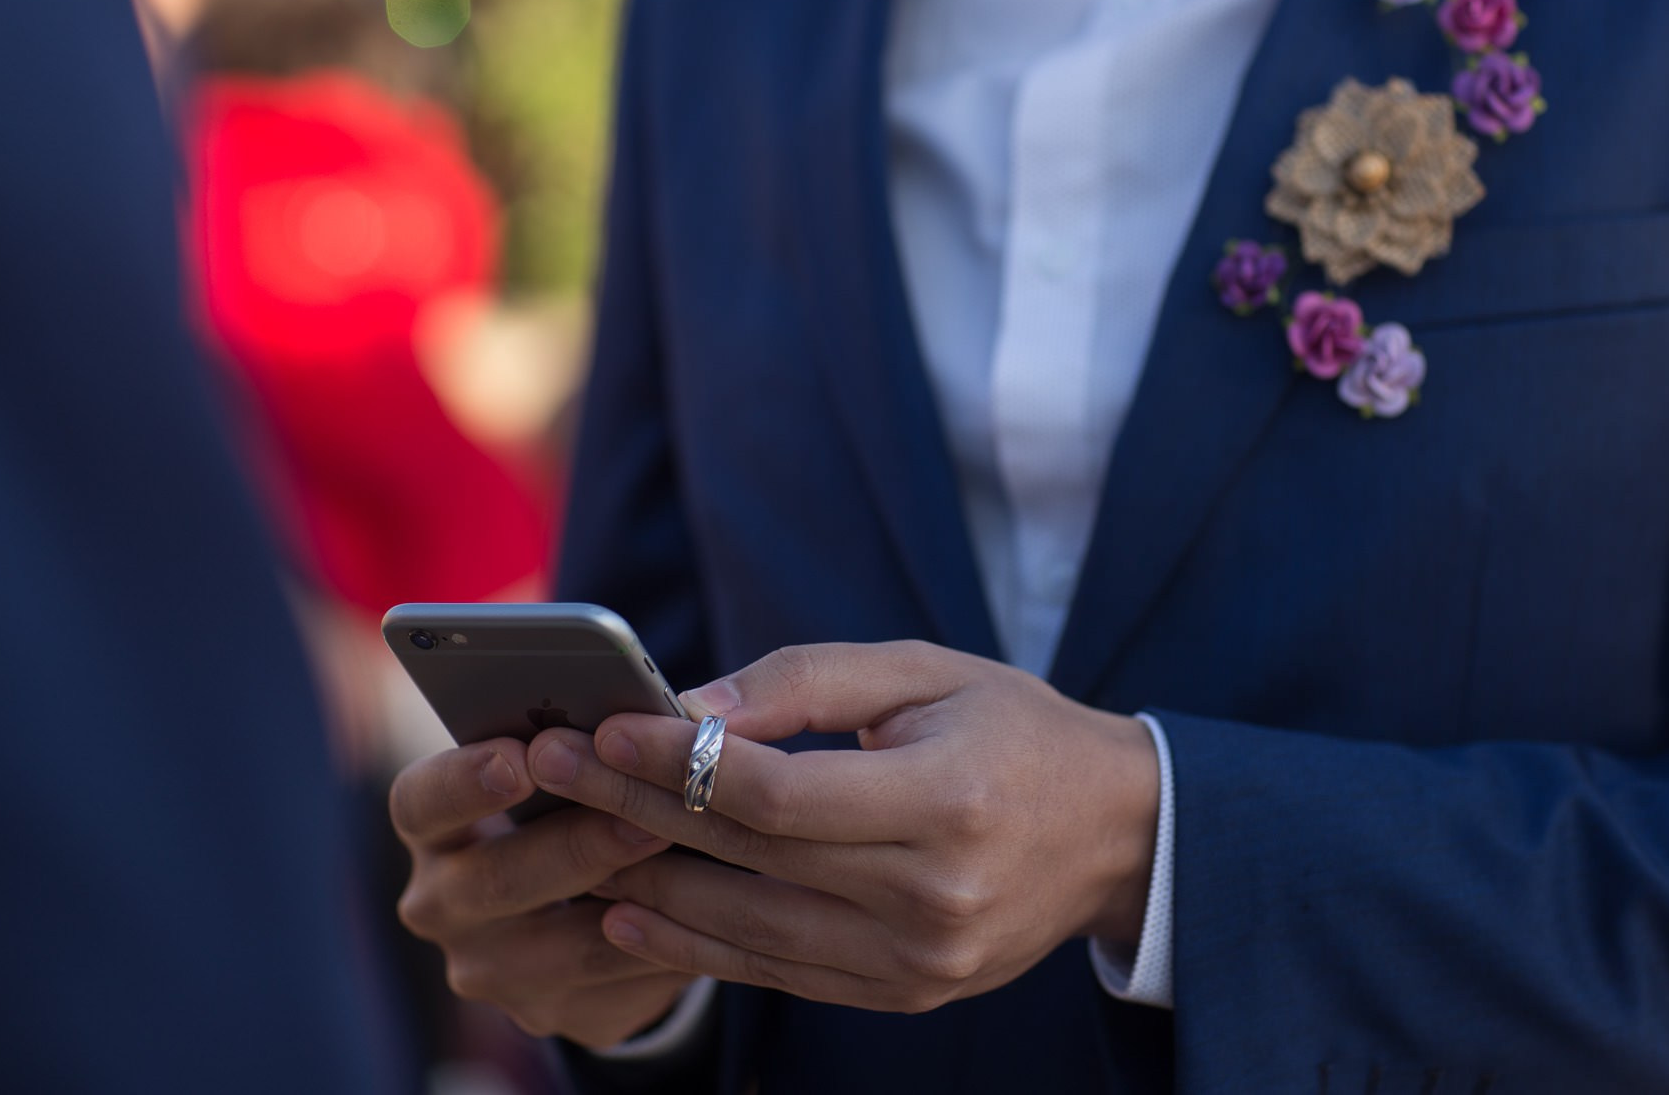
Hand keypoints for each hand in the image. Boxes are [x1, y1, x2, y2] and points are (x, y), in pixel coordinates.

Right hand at [388, 738, 698, 1045]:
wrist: (584, 899)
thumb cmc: (571, 798)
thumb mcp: (563, 766)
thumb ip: (584, 744)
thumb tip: (658, 721)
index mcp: (430, 825)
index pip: (423, 801)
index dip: (468, 779)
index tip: (522, 756)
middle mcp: (441, 904)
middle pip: (497, 881)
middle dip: (577, 845)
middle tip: (640, 818)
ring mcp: (492, 969)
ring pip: (566, 948)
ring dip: (635, 903)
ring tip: (691, 863)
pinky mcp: (549, 1013)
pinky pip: (616, 987)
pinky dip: (664, 947)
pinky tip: (707, 915)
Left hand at [526, 641, 1158, 1013]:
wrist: (1114, 833)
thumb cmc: (1012, 729)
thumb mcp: (926, 672)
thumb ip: (807, 683)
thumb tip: (690, 707)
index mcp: (946, 802)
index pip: (778, 794)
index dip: (679, 764)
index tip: (601, 728)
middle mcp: (933, 897)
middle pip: (750, 860)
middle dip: (639, 811)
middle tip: (553, 770)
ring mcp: (921, 962)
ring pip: (751, 931)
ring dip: (648, 887)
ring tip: (568, 844)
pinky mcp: (907, 997)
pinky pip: (781, 973)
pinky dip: (700, 945)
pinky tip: (633, 912)